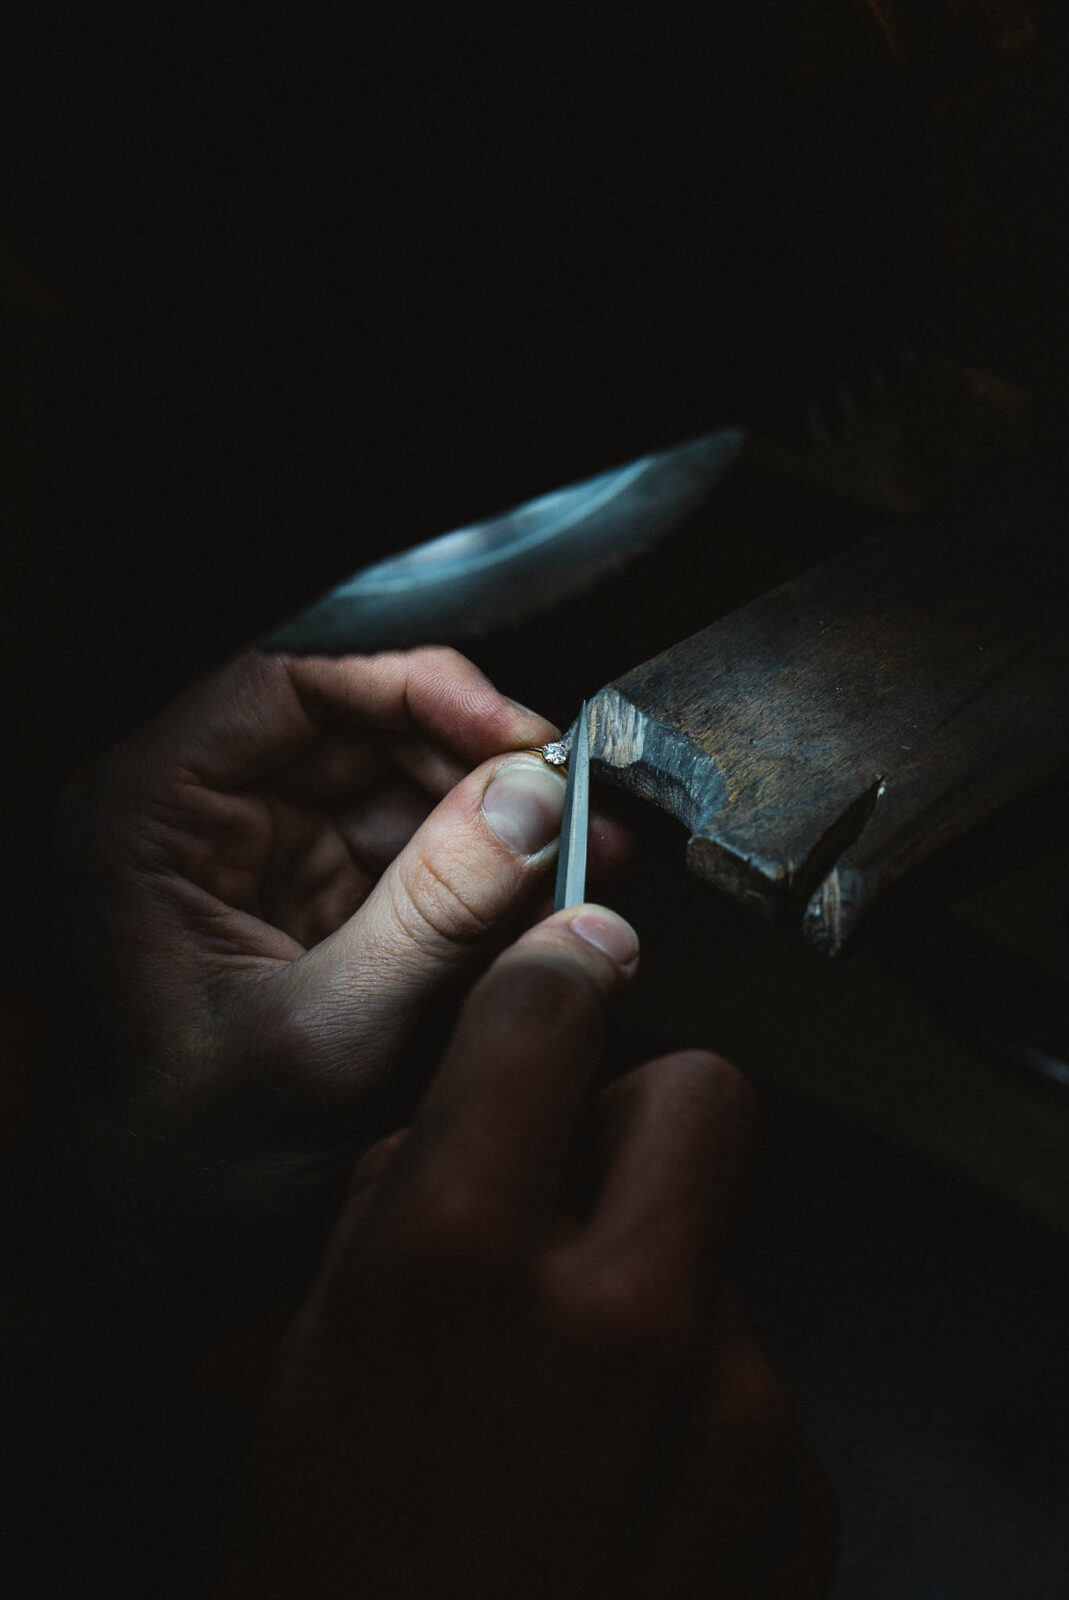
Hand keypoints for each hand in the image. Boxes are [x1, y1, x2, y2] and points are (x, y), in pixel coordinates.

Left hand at [48, 649, 626, 1290]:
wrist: (141, 1268)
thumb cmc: (175, 1169)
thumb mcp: (319, 1039)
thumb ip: (433, 917)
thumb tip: (533, 806)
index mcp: (154, 818)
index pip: (286, 684)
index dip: (409, 686)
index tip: (510, 730)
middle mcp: (203, 823)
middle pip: (358, 732)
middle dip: (473, 763)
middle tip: (568, 807)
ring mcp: (261, 867)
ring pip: (397, 793)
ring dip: (492, 823)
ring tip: (577, 857)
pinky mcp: (310, 915)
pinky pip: (411, 863)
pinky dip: (481, 880)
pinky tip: (540, 904)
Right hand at [226, 908, 833, 1599]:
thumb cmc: (341, 1557)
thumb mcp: (315, 1342)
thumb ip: (413, 1189)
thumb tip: (496, 1107)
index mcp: (461, 1259)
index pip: (547, 1013)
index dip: (556, 970)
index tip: (570, 965)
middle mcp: (617, 1317)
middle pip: (706, 1091)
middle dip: (644, 1118)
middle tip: (587, 1193)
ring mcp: (728, 1416)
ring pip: (726, 1253)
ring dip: (664, 1292)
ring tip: (581, 1401)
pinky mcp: (789, 1498)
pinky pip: (758, 1379)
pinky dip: (702, 1406)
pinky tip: (625, 1480)